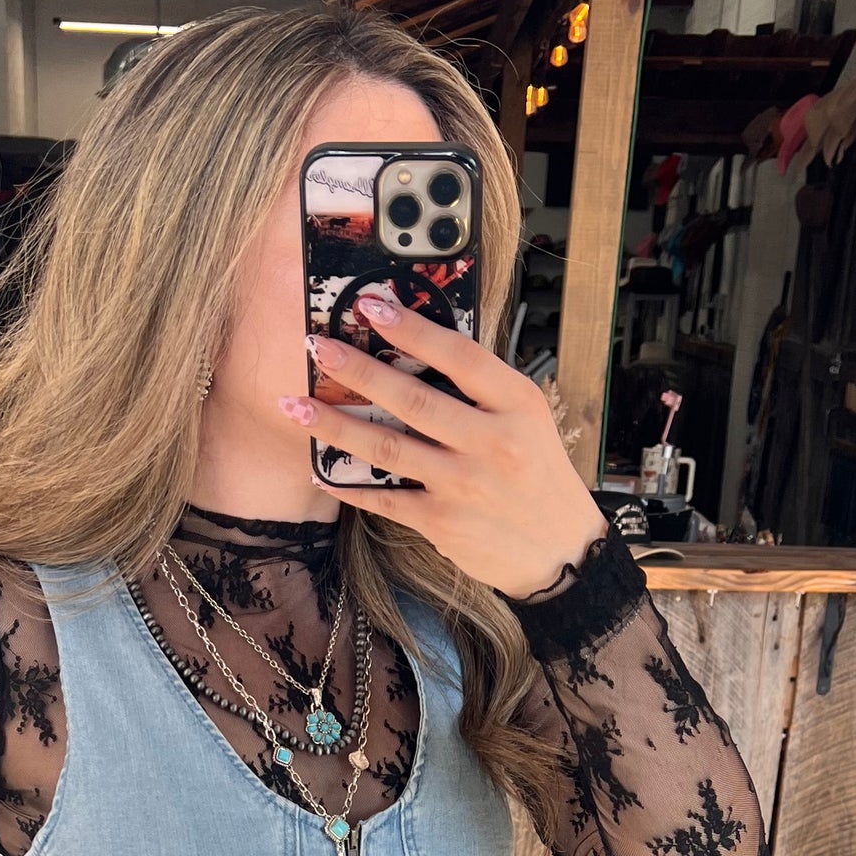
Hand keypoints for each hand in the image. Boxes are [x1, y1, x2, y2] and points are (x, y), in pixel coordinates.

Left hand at [282, 296, 606, 600]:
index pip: (459, 355)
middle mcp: (491, 442)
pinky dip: (349, 486)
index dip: (411, 329)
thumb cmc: (538, 475)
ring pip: (388, 448)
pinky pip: (385, 499)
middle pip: (412, 399)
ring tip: (294, 405)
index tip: (370, 304)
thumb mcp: (528, 419)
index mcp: (516, 403)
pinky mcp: (443, 523)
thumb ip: (481, 390)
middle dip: (357, 370)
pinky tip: (320, 472)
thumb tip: (415, 352)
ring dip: (335, 425)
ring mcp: (464, 485)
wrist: (560, 551)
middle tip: (316, 347)